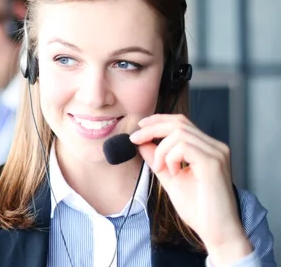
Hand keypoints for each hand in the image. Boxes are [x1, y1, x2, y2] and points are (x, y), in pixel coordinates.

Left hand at [129, 114, 252, 264]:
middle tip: (135, 140)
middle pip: (179, 122)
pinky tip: (172, 172)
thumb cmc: (198, 209)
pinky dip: (170, 157)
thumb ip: (157, 159)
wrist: (216, 231)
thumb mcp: (170, 178)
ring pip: (178, 133)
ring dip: (161, 150)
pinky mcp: (213, 162)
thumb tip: (141, 143)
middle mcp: (215, 146)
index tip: (140, 127)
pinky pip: (183, 146)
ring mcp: (216, 153)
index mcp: (207, 148)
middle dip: (152, 128)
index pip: (181, 122)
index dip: (158, 120)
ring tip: (161, 169)